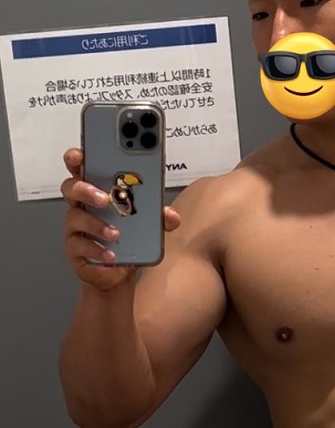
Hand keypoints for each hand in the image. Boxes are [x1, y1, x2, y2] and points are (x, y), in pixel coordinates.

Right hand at [61, 148, 180, 289]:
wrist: (118, 273)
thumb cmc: (128, 237)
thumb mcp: (149, 223)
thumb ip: (160, 216)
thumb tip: (170, 215)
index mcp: (98, 189)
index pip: (84, 166)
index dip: (79, 158)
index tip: (82, 154)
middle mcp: (83, 205)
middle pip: (71, 187)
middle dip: (85, 189)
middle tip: (104, 197)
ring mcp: (76, 227)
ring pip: (76, 217)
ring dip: (96, 224)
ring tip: (115, 232)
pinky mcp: (75, 249)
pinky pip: (80, 246)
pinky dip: (97, 249)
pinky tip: (111, 254)